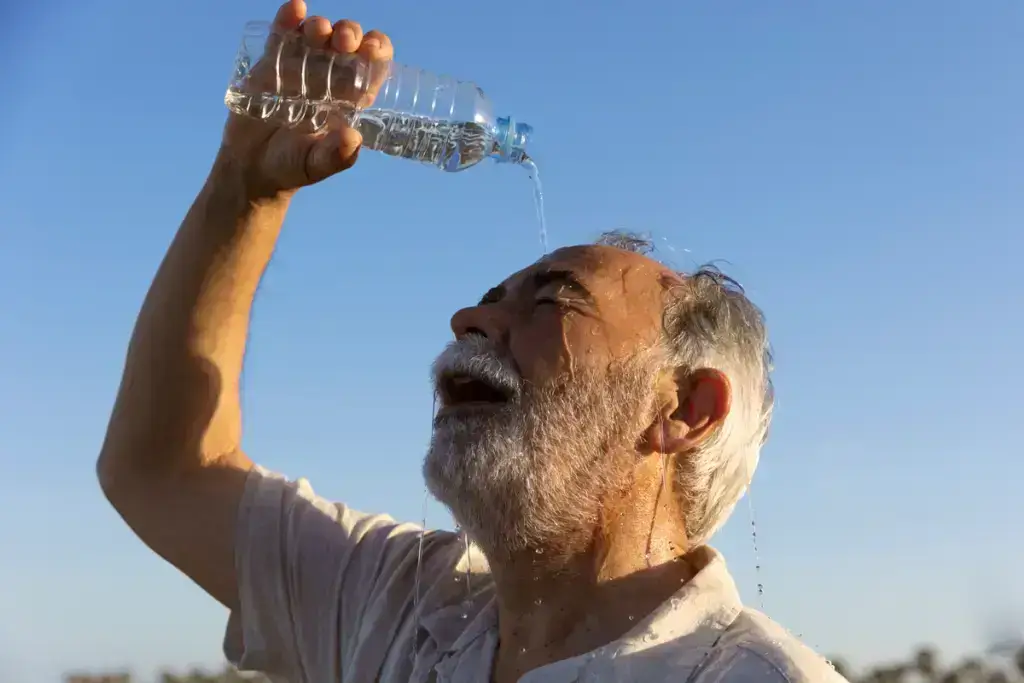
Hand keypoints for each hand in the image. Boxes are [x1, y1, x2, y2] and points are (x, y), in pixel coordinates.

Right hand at [217, 0, 393, 198]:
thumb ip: (336, 156)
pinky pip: (282, 35)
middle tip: (344, 40)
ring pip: (318, 35)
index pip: (372, 67)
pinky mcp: (271, 63)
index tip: (372, 48)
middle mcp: (329, 78)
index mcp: (349, 98)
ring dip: (321, 26)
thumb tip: (352, 137)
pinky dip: (288, 18)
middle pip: (348, 44)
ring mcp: (300, 67)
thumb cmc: (293, 166)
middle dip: (350, 33)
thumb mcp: (316, 165)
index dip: (377, 52)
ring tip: (317, 32)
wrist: (252, 165)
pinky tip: (295, 9)